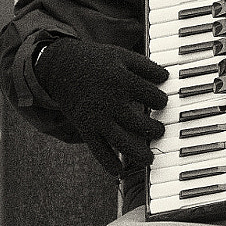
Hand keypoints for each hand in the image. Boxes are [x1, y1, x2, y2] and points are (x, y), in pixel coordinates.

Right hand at [34, 36, 167, 174]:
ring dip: (139, 154)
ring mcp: (97, 118)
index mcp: (122, 81)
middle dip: (155, 130)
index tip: (162, 104)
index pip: (152, 97)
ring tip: (149, 159)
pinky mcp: (85, 128)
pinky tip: (119, 170)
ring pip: (122, 142)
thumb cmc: (95, 60)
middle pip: (141, 124)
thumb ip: (145, 66)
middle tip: (159, 131)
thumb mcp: (121, 55)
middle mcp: (111, 102)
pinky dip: (108, 163)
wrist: (60, 66)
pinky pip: (98, 150)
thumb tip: (165, 77)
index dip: (162, 101)